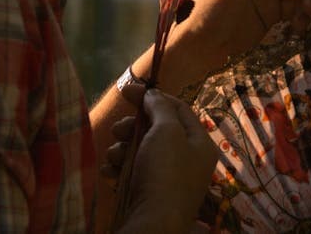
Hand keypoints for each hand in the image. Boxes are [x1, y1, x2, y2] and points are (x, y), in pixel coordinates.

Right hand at [103, 87, 215, 233]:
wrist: (153, 224)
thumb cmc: (165, 173)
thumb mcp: (167, 132)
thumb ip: (161, 107)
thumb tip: (154, 94)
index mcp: (199, 143)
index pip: (178, 109)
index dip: (153, 96)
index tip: (127, 89)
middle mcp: (186, 160)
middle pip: (156, 129)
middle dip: (133, 126)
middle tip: (119, 130)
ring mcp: (167, 179)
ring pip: (140, 150)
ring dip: (122, 148)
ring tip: (115, 157)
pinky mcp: (148, 193)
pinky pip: (131, 171)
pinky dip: (119, 168)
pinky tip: (111, 173)